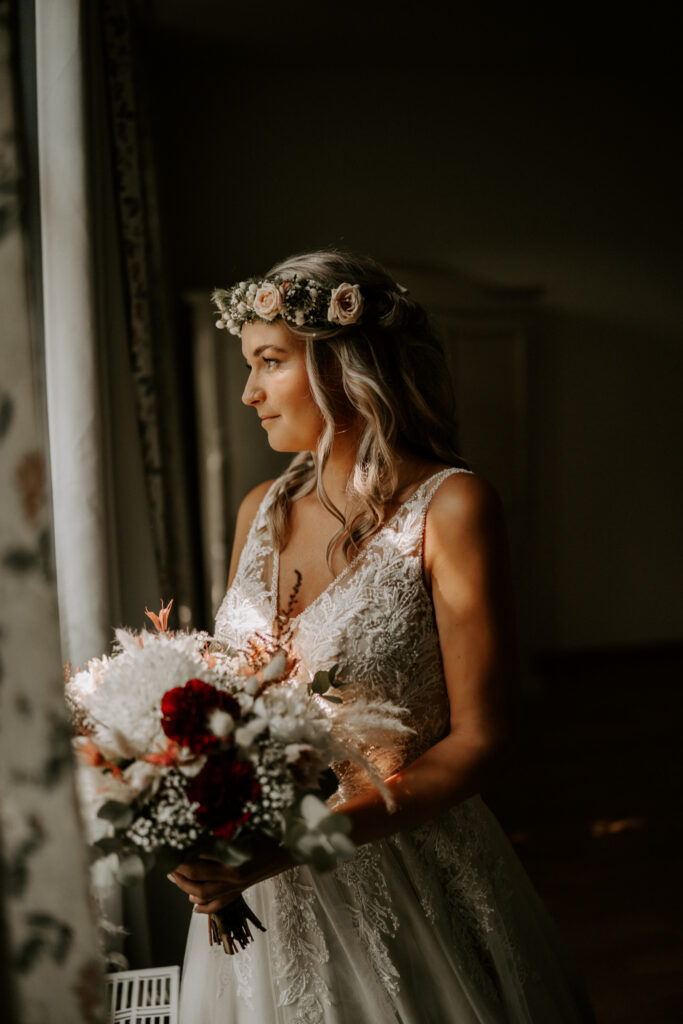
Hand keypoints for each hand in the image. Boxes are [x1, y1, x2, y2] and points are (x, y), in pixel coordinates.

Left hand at [168, 839, 293, 914]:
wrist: (291, 849)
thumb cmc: (269, 831)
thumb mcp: (245, 827)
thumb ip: (222, 832)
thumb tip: (196, 830)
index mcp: (232, 860)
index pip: (197, 865)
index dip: (180, 860)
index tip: (168, 851)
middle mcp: (233, 877)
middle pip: (197, 882)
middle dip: (179, 875)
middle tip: (167, 864)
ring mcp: (237, 886)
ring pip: (205, 896)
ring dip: (186, 889)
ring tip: (175, 878)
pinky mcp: (241, 890)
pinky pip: (219, 904)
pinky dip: (204, 907)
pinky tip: (193, 905)